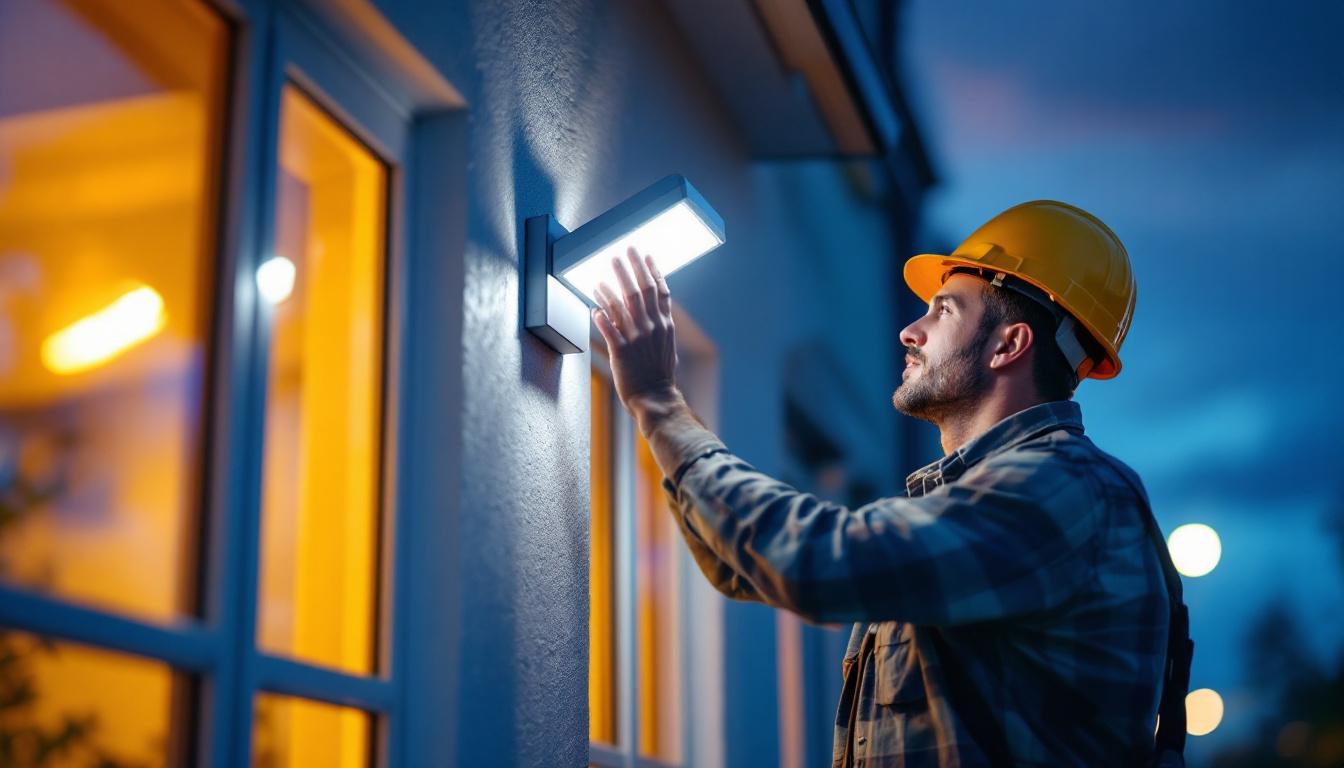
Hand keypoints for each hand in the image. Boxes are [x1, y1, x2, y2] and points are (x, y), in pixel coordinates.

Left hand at [591, 247, 682, 418]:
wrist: (655, 397)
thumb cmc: (659, 375)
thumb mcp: (666, 347)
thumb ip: (660, 327)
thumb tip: (656, 313)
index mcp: (665, 325)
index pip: (660, 291)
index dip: (653, 271)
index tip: (646, 255)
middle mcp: (652, 327)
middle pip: (641, 291)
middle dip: (632, 268)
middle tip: (624, 250)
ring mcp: (636, 338)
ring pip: (622, 305)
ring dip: (611, 286)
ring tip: (603, 272)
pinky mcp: (621, 350)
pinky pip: (608, 327)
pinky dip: (601, 314)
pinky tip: (594, 304)